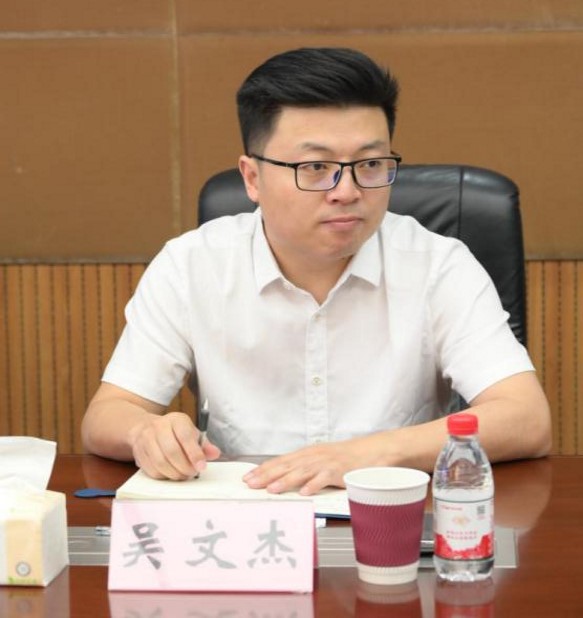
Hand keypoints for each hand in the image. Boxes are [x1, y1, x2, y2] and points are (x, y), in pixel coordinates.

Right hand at [129, 411, 220, 479]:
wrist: (146, 428)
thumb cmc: (175, 433)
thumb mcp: (191, 433)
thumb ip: (204, 445)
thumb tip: (215, 453)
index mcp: (176, 420)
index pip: (185, 436)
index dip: (194, 454)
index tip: (201, 467)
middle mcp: (159, 426)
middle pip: (171, 451)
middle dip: (184, 467)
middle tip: (192, 473)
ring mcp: (146, 439)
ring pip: (160, 462)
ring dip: (174, 474)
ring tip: (183, 475)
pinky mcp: (139, 452)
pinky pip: (152, 470)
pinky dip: (164, 476)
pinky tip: (171, 474)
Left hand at [243, 436, 385, 495]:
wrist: (372, 450)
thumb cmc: (345, 458)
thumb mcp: (321, 459)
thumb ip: (304, 467)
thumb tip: (282, 478)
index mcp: (307, 453)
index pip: (281, 461)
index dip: (264, 469)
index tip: (248, 477)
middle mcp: (314, 456)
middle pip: (287, 465)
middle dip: (267, 475)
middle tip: (251, 484)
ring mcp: (326, 463)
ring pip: (302, 471)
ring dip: (286, 481)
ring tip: (272, 489)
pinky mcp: (339, 471)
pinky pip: (325, 478)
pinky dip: (314, 485)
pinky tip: (304, 493)